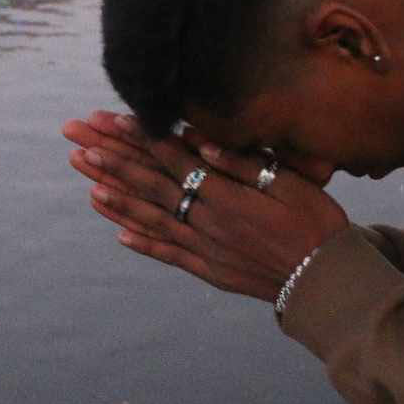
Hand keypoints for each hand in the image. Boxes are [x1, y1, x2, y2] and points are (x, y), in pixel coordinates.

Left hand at [62, 109, 350, 301]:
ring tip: (87, 182)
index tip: (106, 123)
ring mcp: (204, 247)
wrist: (326, 279)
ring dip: (117, 200)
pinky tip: (118, 234)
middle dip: (112, 162)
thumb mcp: (289, 183)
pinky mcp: (208, 270)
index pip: (171, 159)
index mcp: (224, 194)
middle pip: (150, 185)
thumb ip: (245, 164)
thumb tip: (202, 142)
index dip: (137, 140)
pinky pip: (169, 255)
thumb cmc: (317, 223)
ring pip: (152, 219)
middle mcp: (206, 220)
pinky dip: (143, 243)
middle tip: (78, 145)